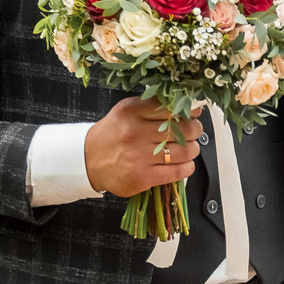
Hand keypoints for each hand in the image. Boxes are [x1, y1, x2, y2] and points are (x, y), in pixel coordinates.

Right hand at [85, 97, 202, 197]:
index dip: (188, 110)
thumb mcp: (127, 111)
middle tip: (193, 131)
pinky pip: (179, 171)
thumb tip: (187, 106)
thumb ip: (152, 106)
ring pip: (185, 151)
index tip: (194, 112)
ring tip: (187, 148)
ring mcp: (139, 156)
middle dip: (194, 130)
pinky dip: (187, 167)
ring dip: (192, 149)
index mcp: (131, 111)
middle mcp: (135, 133)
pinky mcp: (143, 177)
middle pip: (183, 129)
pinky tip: (183, 163)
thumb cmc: (113, 134)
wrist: (89, 160)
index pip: (171, 107)